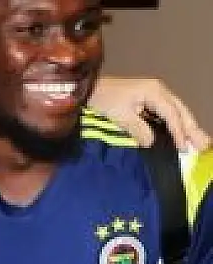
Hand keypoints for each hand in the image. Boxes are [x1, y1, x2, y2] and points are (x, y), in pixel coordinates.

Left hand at [89, 77, 210, 150]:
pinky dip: (175, 122)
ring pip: (176, 111)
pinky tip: (180, 133)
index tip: (184, 148)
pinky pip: (167, 111)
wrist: (90, 88)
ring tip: (199, 141)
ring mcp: (154, 93)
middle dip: (192, 128)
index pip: (171, 115)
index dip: (179, 132)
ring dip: (187, 126)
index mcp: (154, 92)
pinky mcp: (148, 98)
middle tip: (204, 145)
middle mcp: (158, 90)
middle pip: (180, 111)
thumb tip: (152, 142)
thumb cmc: (104, 99)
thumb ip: (139, 129)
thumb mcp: (120, 116)